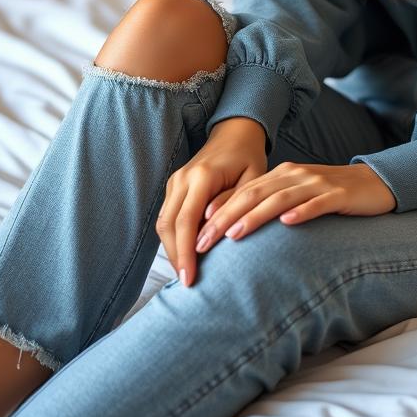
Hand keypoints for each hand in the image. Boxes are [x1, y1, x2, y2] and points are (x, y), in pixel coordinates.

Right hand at [156, 118, 266, 289]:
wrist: (235, 133)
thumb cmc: (249, 157)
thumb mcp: (253, 178)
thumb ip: (235, 202)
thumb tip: (212, 228)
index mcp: (202, 176)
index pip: (186, 221)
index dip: (185, 252)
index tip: (189, 278)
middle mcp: (182, 178)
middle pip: (168, 226)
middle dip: (176, 256)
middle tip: (187, 283)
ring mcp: (175, 181)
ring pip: (163, 223)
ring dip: (172, 249)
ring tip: (187, 273)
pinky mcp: (174, 187)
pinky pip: (168, 217)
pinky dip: (174, 237)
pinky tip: (186, 254)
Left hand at [195, 162, 396, 254]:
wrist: (375, 184)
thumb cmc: (332, 196)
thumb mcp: (298, 196)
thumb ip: (272, 206)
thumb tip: (234, 230)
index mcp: (283, 175)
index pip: (243, 193)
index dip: (218, 212)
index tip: (196, 235)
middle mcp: (296, 175)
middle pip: (255, 194)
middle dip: (226, 217)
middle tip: (203, 241)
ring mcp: (318, 183)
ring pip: (281, 198)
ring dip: (255, 216)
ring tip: (234, 235)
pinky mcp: (340, 195)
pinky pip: (318, 203)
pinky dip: (302, 212)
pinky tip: (289, 223)